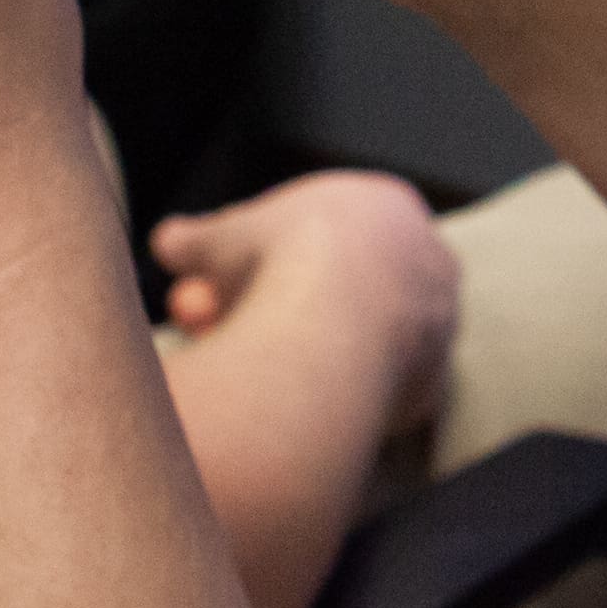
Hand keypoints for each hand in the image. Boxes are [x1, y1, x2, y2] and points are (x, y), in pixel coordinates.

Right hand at [152, 169, 460, 433]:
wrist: (328, 325)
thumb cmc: (275, 262)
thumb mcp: (216, 238)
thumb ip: (196, 238)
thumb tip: (169, 242)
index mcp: (387, 205)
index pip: (312, 237)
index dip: (247, 263)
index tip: (203, 289)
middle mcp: (426, 262)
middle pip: (328, 291)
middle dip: (254, 308)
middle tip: (198, 325)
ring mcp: (437, 327)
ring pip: (346, 342)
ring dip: (283, 350)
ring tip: (223, 360)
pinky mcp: (430, 389)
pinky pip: (364, 394)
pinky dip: (318, 396)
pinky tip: (274, 402)